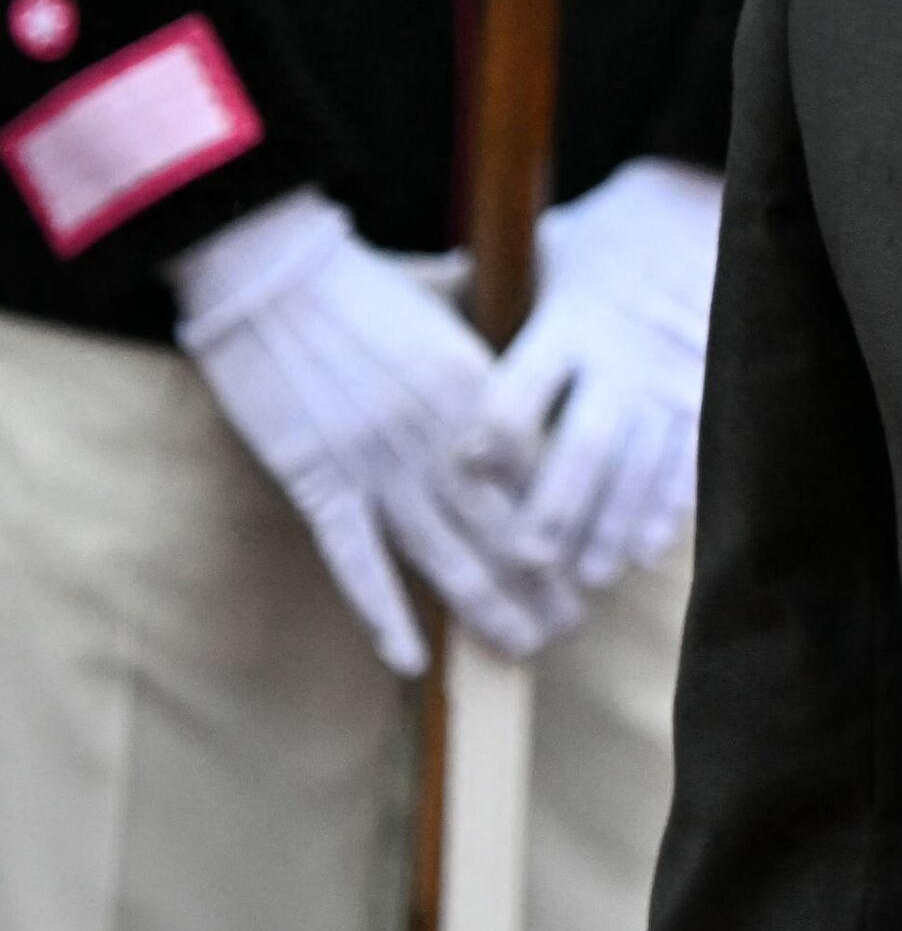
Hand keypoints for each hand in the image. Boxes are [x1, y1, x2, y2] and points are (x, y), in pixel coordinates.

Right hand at [171, 191, 563, 673]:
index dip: (570, 522)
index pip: (541, 472)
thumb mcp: (459, 311)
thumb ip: (496, 353)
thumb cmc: (369, 283)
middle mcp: (439, 433)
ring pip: (443, 552)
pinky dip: (382, 611)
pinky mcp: (318, 480)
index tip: (596, 557)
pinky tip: (411, 657)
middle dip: (542, 580)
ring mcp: (376, 462)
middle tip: (574, 624)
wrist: (275, 273)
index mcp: (480, 387)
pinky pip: (355, 560)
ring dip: (485, 605)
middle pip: (503, 523)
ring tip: (523, 645)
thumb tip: (540, 363)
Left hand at [464, 158, 720, 596]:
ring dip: (614, 524)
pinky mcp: (711, 389)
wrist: (716, 206)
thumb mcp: (551, 248)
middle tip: (529, 559)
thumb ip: (499, 289)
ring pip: (639, 463)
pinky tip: (651, 549)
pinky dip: (669, 507)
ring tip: (591, 576)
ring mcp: (672, 376)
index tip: (467, 468)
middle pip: (585, 441)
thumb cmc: (614, 233)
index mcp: (571, 320)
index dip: (494, 432)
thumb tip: (423, 304)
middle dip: (558, 505)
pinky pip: (690, 457)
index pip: (524, 386)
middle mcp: (621, 354)